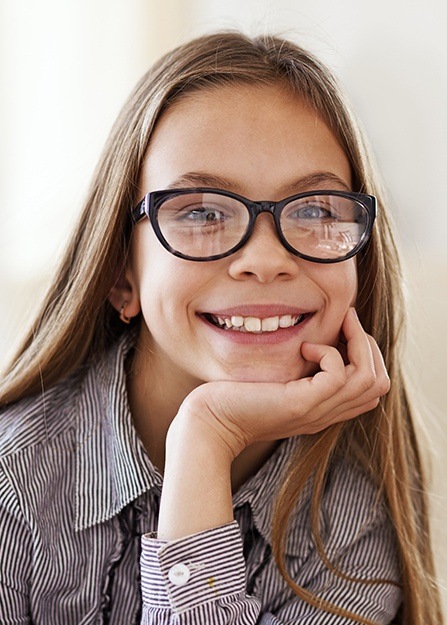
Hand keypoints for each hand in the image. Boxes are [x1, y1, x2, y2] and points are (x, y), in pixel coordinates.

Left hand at [175, 307, 388, 460]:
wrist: (210, 422)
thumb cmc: (236, 397)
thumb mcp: (277, 382)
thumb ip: (300, 370)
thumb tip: (314, 340)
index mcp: (324, 408)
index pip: (373, 388)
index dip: (369, 355)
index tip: (345, 328)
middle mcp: (326, 413)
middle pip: (379, 384)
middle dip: (370, 345)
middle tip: (346, 319)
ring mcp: (316, 411)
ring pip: (369, 379)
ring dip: (358, 342)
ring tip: (337, 323)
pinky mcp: (301, 404)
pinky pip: (338, 376)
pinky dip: (329, 353)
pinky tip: (305, 347)